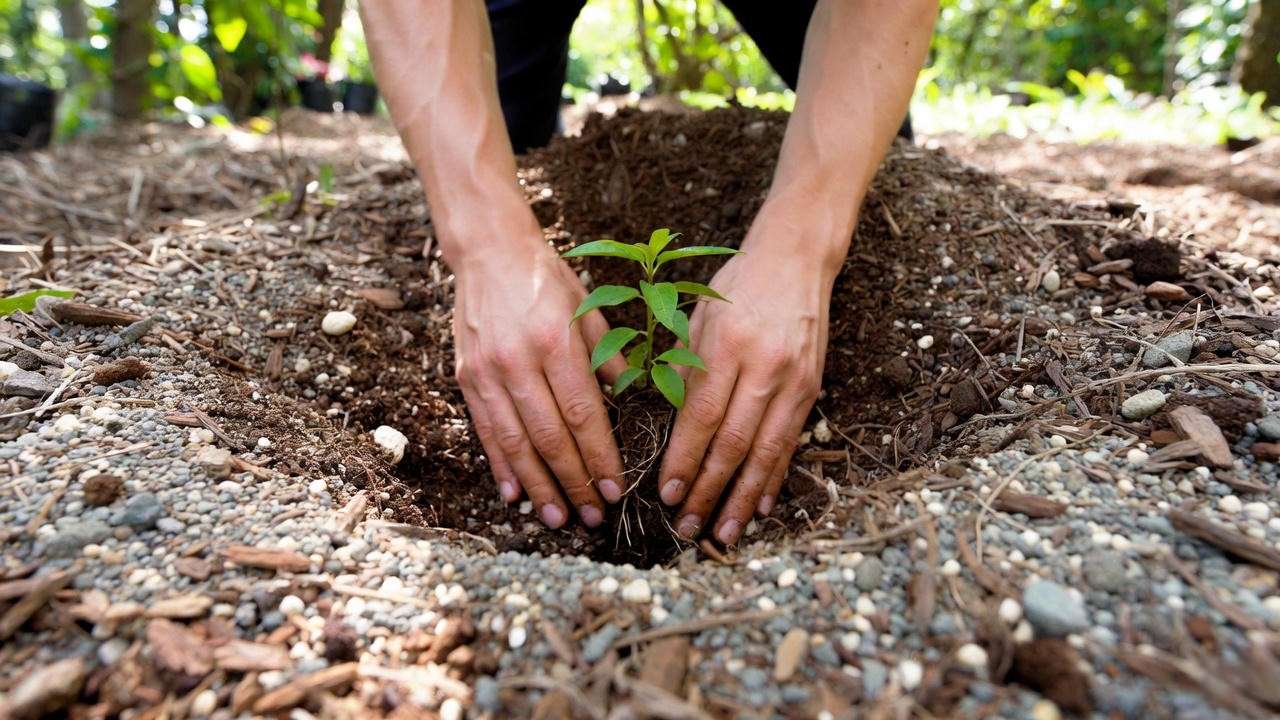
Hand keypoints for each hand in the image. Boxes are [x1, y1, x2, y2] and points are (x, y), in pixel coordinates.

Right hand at [453, 237, 626, 528]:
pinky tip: (514, 494)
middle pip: (550, 437)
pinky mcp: (467, 377)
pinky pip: (486, 431)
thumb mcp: (589, 310)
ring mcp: (488, 372)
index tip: (615, 491)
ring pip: (515, 442)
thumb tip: (634, 405)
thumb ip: (610, 359)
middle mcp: (519, 361)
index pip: (583, 415)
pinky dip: (501, 466)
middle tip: (593, 518)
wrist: (489, 251)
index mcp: (556, 342)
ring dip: (537, 486)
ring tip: (557, 518)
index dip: (599, 458)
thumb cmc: (548, 279)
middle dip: (574, 482)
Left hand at [657, 222, 836, 545]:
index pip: (702, 417)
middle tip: (688, 526)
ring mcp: (793, 380)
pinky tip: (762, 506)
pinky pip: (790, 442)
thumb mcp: (698, 320)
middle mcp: (764, 367)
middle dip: (709, 490)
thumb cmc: (735, 289)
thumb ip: (685, 373)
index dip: (684, 460)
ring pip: (766, 451)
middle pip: (734, 442)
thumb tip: (671, 432)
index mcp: (727, 346)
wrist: (795, 259)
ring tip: (725, 532)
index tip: (666, 493)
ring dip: (744, 497)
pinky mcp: (812, 388)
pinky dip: (774, 477)